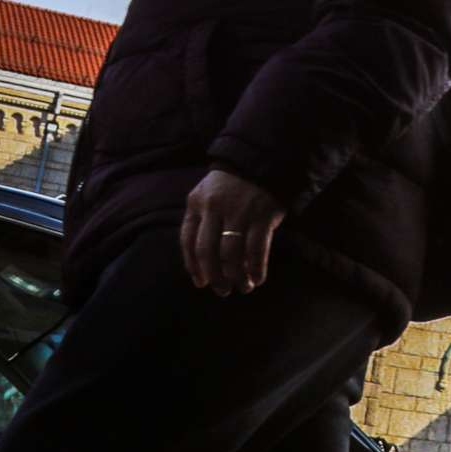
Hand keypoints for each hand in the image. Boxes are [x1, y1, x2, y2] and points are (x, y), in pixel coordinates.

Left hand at [181, 169, 286, 294]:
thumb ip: (202, 221)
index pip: (187, 240)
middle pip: (208, 251)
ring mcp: (239, 211)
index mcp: (196, 203)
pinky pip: (257, 248)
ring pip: (232, 253)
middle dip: (214, 276)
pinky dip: (257, 267)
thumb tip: (203, 262)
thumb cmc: (232, 185)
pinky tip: (258, 279)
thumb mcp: (208, 196)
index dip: (193, 265)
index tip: (201, 282)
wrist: (262, 161)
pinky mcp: (263, 215)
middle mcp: (214, 208)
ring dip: (236, 276)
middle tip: (222, 291)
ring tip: (243, 288)